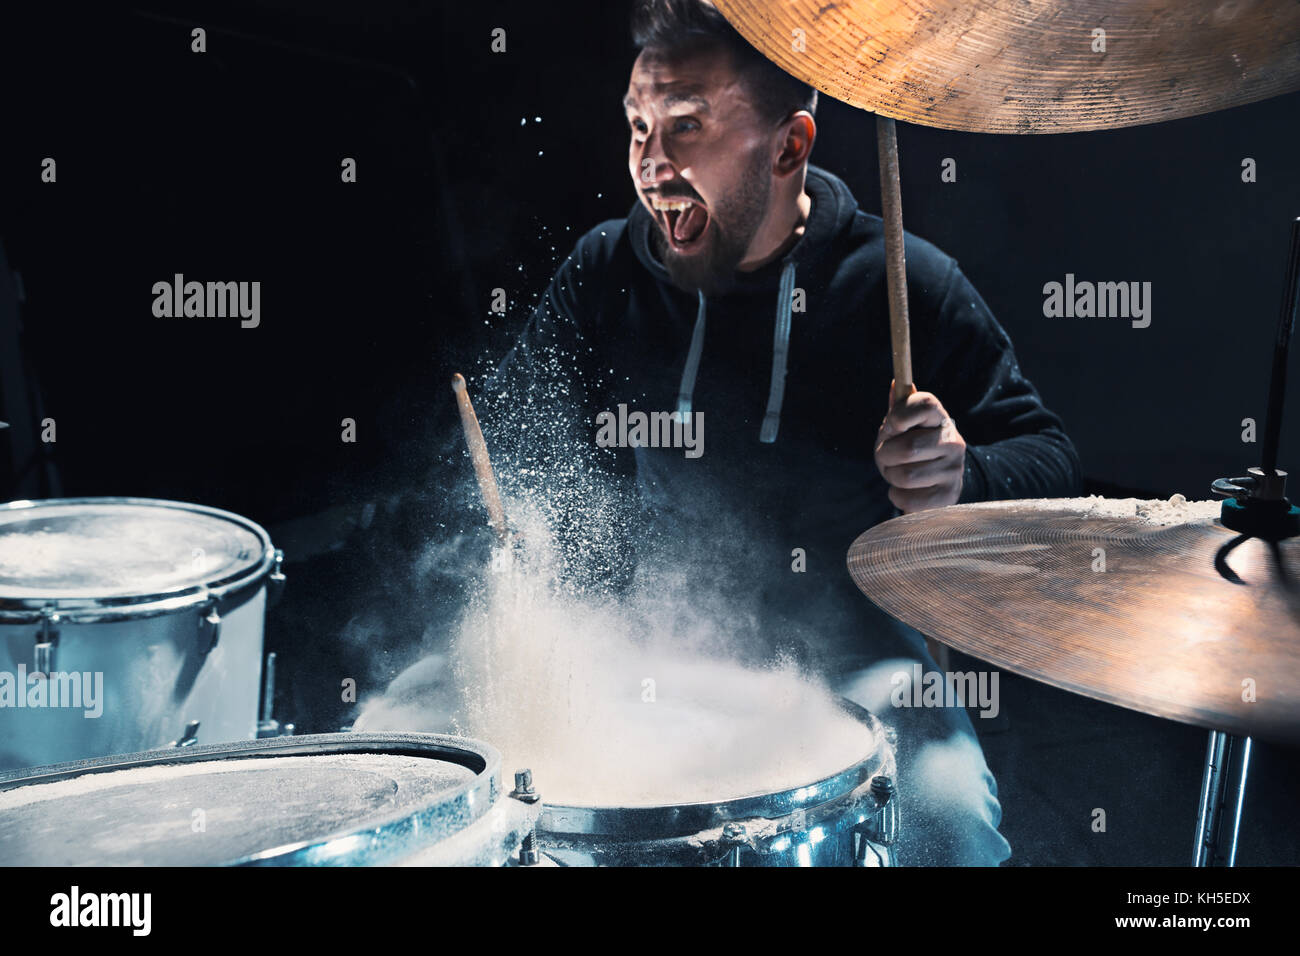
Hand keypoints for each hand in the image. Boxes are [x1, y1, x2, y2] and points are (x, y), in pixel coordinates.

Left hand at [874, 384, 965, 512]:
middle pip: (907, 448)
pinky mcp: (949, 496)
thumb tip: (896, 384)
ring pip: (905, 476)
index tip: (891, 426)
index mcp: (941, 418)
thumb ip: (899, 409)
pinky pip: (909, 499)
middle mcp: (953, 442)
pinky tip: (904, 490)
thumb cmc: (912, 448)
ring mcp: (954, 469)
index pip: (925, 404)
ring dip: (890, 476)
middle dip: (885, 455)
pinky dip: (897, 496)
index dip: (900, 415)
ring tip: (897, 473)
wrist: (936, 482)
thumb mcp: (903, 427)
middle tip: (886, 457)